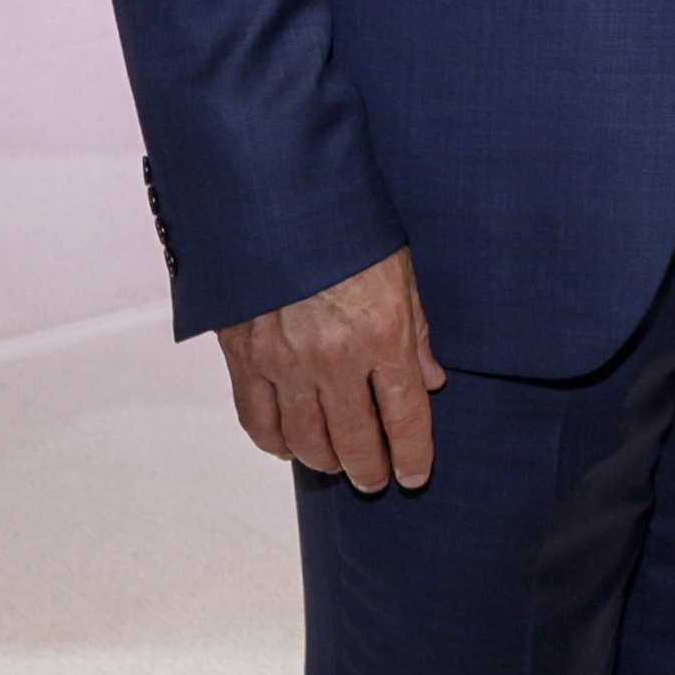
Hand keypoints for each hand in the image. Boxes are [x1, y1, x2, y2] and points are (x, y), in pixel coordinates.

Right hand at [217, 246, 445, 490]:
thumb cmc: (344, 222)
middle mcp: (334, 357)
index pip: (405, 418)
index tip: (414, 476)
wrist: (275, 193)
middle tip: (376, 480)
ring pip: (306, 441)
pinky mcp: (244, 356)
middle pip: (355, 441)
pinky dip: (275, 443)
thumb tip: (430, 379)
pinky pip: (258, 420)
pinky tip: (289, 447)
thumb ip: (417, 329)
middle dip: (370, 470)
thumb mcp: (400, 268)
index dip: (412, 456)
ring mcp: (284, 361)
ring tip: (338, 465)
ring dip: (326, 462)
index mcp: (382, 333)